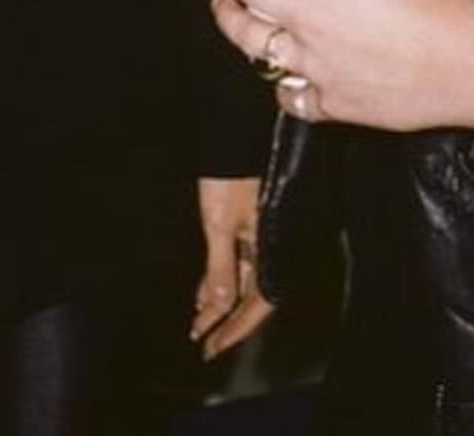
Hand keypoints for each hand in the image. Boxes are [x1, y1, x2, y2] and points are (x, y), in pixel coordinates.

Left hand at [191, 176, 273, 360]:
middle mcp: (274, 243)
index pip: (259, 303)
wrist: (239, 127)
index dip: (236, 328)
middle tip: (203, 340)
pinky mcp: (255, 220)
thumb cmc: (230, 172)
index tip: (213, 346)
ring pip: (246, 277)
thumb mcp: (220, 223)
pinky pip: (242, 258)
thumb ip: (221, 267)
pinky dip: (224, 275)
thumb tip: (219, 307)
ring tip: (199, 319)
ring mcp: (265, 232)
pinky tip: (206, 288)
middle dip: (226, 319)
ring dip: (222, 297)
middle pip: (253, 294)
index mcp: (273, 247)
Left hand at [211, 0, 473, 135]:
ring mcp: (314, 64)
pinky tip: (285, 71)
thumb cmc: (445, 3)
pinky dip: (282, 80)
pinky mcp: (331, 102)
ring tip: (228, 9)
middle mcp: (306, 18)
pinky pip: (290, 93)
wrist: (472, 67)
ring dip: (233, 22)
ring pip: (249, 44)